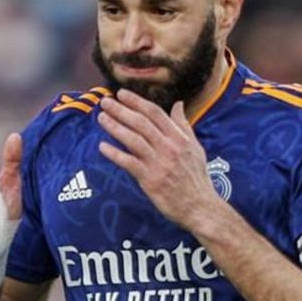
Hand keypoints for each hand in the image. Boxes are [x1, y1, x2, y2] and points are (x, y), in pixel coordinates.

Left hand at [97, 89, 222, 230]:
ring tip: (101, 118)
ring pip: (133, 140)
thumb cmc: (196, 177)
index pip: (155, 113)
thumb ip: (183, 125)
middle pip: (141, 123)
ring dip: (115, 127)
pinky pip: (129, 163)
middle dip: (121, 110)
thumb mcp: (195, 147)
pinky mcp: (150, 179)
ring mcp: (159, 163)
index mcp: (179, 138)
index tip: (121, 93)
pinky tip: (102, 146)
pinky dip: (115, 154)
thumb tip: (178, 104)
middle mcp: (169, 147)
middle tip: (105, 102)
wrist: (200, 207)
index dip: (137, 102)